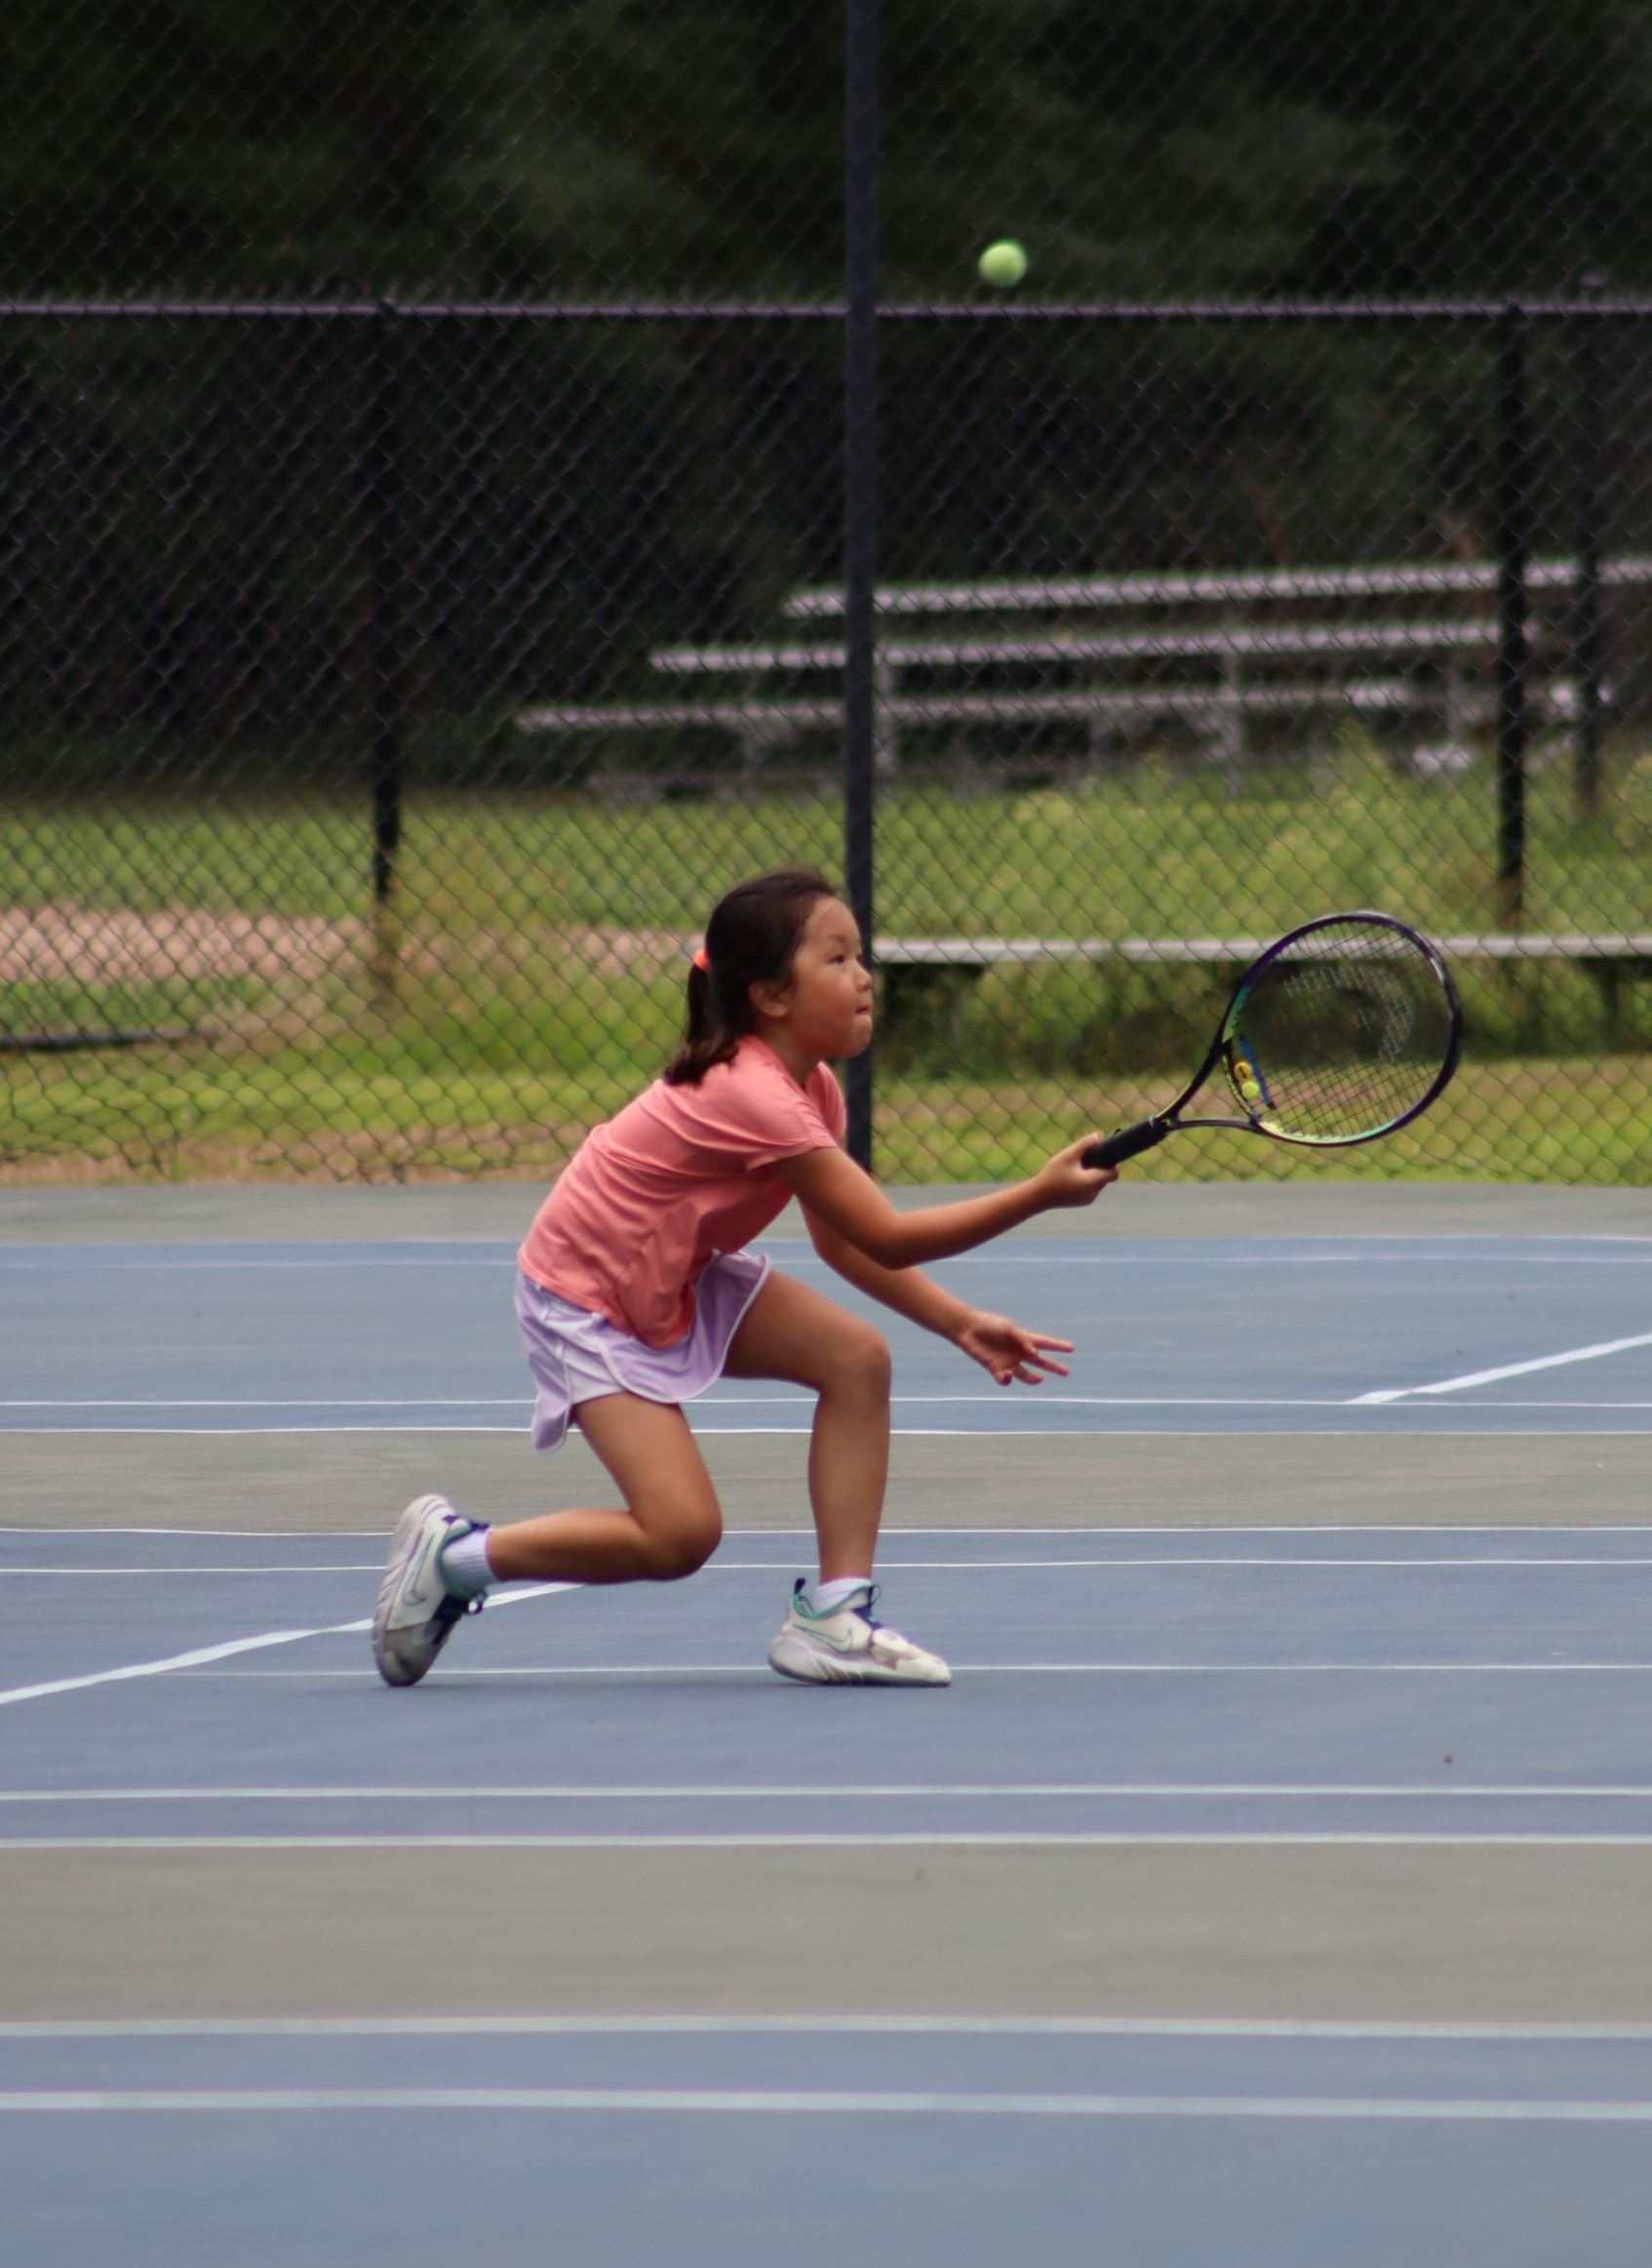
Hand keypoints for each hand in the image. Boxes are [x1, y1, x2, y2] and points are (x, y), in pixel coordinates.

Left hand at [956, 1309, 1073, 1386]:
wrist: (968, 1329)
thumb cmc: (988, 1324)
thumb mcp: (1008, 1328)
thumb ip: (1022, 1339)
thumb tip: (1034, 1352)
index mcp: (1023, 1339)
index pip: (1044, 1343)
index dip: (1057, 1346)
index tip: (1071, 1348)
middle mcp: (1018, 1352)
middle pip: (1040, 1361)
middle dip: (1053, 1366)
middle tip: (1066, 1372)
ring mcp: (1007, 1362)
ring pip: (1025, 1375)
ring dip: (1033, 1379)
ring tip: (1039, 1378)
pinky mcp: (995, 1369)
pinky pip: (1005, 1379)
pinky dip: (1007, 1379)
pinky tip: (1006, 1374)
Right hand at [1032, 1133, 1118, 1209]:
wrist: (1038, 1196)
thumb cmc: (1052, 1175)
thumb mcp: (1068, 1156)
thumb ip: (1084, 1144)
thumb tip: (1098, 1136)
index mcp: (1093, 1182)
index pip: (1114, 1173)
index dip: (1111, 1162)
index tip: (1101, 1154)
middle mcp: (1093, 1193)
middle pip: (1105, 1177)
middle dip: (1098, 1167)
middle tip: (1083, 1159)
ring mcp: (1088, 1199)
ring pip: (1097, 1183)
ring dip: (1091, 1174)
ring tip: (1075, 1168)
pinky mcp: (1081, 1202)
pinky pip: (1090, 1189)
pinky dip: (1085, 1182)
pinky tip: (1071, 1177)